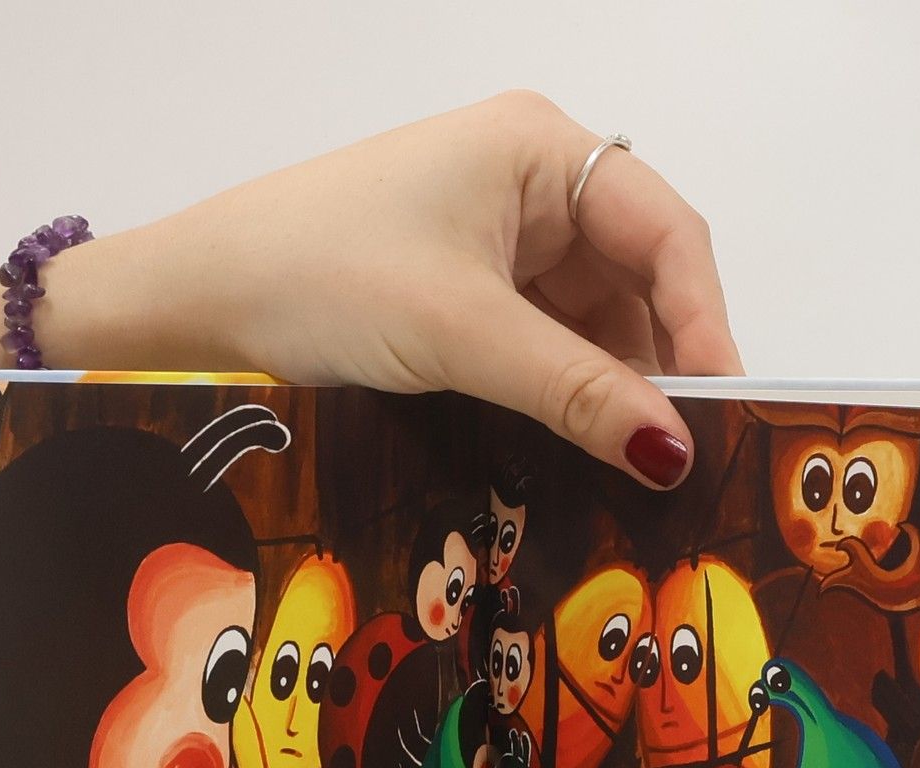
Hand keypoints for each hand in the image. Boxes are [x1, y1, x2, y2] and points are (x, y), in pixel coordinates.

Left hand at [53, 92, 742, 485]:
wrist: (196, 301)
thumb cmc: (318, 276)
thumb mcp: (460, 334)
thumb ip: (576, 392)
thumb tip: (673, 452)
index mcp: (540, 149)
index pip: (665, 230)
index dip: (705, 320)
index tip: (723, 407)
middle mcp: (529, 182)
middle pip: (638, 278)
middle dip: (659, 364)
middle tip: (681, 456)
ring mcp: (496, 237)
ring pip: (593, 319)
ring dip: (611, 388)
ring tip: (631, 467)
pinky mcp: (464, 288)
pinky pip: (545, 341)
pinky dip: (565, 393)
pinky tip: (577, 446)